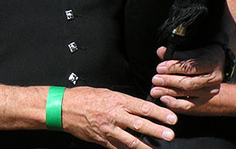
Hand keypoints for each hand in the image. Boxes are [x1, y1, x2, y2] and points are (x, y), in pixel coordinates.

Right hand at [61, 86, 176, 148]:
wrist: (65, 108)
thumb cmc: (84, 97)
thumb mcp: (105, 92)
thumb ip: (122, 100)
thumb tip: (137, 105)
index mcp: (117, 100)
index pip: (142, 107)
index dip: (158, 113)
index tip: (171, 117)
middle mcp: (115, 115)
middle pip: (140, 124)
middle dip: (157, 130)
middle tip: (170, 134)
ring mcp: (109, 129)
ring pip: (131, 140)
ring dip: (146, 146)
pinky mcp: (103, 140)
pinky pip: (119, 148)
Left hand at [149, 45, 223, 109]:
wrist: (217, 68)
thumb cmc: (202, 57)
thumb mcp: (193, 51)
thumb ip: (176, 53)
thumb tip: (160, 51)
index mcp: (211, 63)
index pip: (190, 67)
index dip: (173, 68)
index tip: (160, 68)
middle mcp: (213, 79)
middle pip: (188, 82)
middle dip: (169, 81)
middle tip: (155, 79)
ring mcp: (210, 92)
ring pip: (187, 93)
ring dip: (169, 92)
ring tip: (155, 90)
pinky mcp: (204, 100)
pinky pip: (189, 105)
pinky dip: (175, 103)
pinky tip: (164, 99)